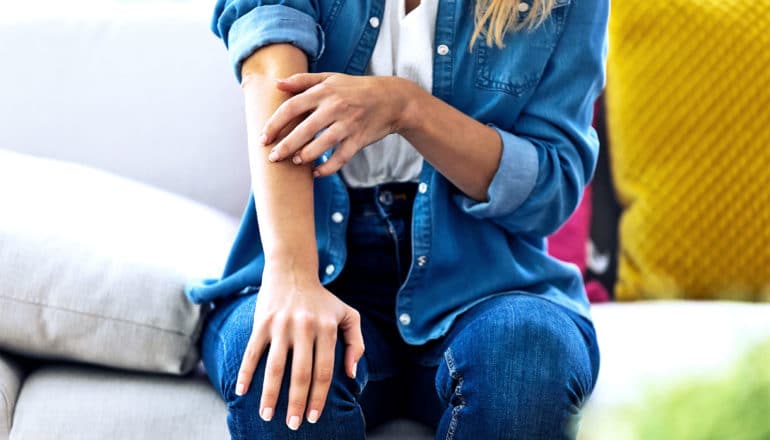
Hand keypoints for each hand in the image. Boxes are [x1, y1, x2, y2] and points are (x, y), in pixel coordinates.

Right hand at [235, 267, 363, 430]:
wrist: (293, 270)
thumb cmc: (322, 300)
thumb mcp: (348, 315)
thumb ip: (356, 343)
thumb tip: (350, 374)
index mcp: (327, 329)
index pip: (324, 371)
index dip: (319, 397)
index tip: (313, 417)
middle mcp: (305, 328)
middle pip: (301, 374)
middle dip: (296, 403)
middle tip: (292, 425)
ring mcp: (282, 325)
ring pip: (275, 367)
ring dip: (270, 395)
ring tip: (266, 416)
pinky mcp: (262, 322)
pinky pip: (253, 352)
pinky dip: (246, 373)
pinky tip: (242, 392)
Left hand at [259, 73, 412, 176]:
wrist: (392, 99)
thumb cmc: (356, 89)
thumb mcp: (331, 78)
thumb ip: (303, 81)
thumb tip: (276, 84)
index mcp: (324, 91)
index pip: (292, 107)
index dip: (275, 124)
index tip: (263, 138)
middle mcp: (335, 107)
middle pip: (304, 129)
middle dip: (285, 146)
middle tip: (273, 158)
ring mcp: (348, 124)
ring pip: (322, 144)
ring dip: (305, 156)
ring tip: (295, 162)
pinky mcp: (359, 139)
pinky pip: (341, 157)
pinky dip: (327, 168)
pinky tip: (316, 173)